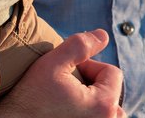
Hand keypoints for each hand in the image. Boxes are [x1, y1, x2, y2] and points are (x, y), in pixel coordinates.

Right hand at [0, 29, 124, 116]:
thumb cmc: (31, 97)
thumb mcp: (53, 64)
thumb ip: (80, 46)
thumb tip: (103, 35)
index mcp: (104, 105)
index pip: (112, 73)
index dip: (89, 65)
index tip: (67, 71)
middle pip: (111, 92)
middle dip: (93, 83)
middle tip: (67, 85)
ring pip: (107, 109)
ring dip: (93, 100)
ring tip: (69, 99)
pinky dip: (88, 113)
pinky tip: (67, 111)